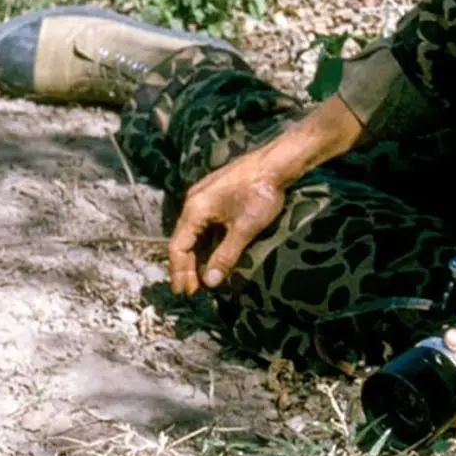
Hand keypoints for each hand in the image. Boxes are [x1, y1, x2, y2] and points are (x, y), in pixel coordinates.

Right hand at [166, 150, 289, 294]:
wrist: (277, 163)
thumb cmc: (260, 193)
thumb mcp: (244, 229)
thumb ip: (225, 256)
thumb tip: (211, 282)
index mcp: (195, 209)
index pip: (178, 246)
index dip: (180, 271)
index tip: (183, 292)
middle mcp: (194, 201)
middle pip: (183, 240)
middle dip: (187, 267)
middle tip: (192, 290)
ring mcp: (205, 196)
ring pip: (195, 232)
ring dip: (197, 255)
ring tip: (202, 277)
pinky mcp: (218, 194)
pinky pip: (205, 223)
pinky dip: (207, 241)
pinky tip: (214, 254)